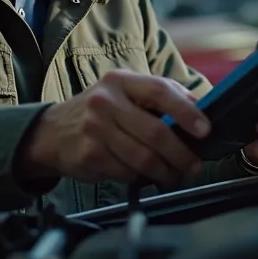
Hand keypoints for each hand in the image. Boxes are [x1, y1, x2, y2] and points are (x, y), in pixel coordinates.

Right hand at [19, 69, 208, 187]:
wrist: (53, 131)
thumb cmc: (101, 111)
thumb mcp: (125, 92)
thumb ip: (160, 95)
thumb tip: (200, 107)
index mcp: (121, 81)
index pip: (160, 91)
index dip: (186, 111)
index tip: (205, 130)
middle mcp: (105, 101)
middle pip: (155, 132)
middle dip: (181, 153)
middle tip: (193, 165)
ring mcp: (95, 129)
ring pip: (143, 158)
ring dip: (165, 172)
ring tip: (174, 174)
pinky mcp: (89, 155)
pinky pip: (126, 172)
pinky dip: (140, 177)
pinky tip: (144, 175)